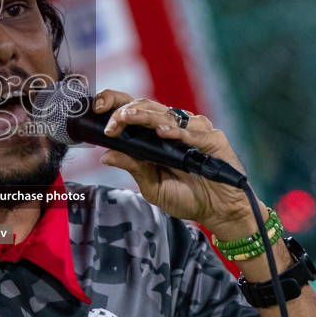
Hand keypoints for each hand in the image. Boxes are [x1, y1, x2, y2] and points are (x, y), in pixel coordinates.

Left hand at [91, 90, 264, 242]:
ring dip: (145, 116)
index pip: (133, 110)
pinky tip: (164, 133)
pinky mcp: (213, 138)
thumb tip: (105, 155)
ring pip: (166, 113)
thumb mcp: (152, 186)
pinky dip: (178, 131)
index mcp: (154, 135)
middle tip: (112, 122)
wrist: (218, 212)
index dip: (115, 104)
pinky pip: (193, 131)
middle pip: (146, 106)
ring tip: (127, 118)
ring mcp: (194, 130)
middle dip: (125, 110)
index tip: (97, 109)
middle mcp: (173, 127)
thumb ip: (133, 168)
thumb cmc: (186, 197)